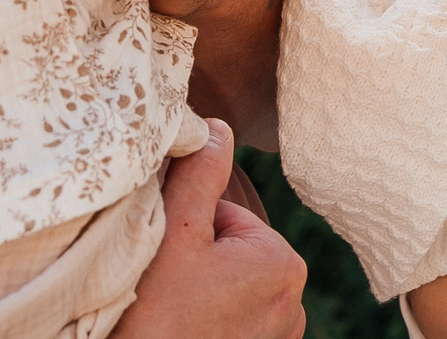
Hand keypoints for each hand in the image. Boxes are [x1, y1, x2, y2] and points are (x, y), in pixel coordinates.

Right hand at [113, 119, 305, 337]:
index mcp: (283, 263)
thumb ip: (200, 173)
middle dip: (198, 268)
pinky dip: (211, 326)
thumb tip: (217, 128)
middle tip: (166, 294)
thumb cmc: (153, 315)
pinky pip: (233, 325)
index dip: (188, 235)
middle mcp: (293, 304)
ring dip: (202, 299)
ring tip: (174, 318)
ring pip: (229, 293)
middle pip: (231, 259)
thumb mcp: (174, 233)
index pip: (227, 221)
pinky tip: (187, 332)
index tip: (168, 265)